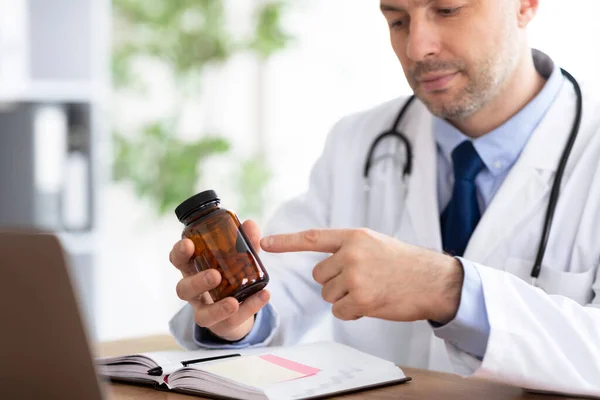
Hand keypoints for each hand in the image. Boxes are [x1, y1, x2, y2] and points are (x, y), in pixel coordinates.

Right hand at [169, 220, 269, 341]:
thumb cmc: (229, 275)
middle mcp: (194, 291)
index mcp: (193, 269)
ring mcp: (205, 310)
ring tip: (233, 301)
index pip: (178, 260)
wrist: (237, 309)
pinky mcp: (221, 324)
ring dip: (218, 307)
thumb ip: (243, 242)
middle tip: (214, 275)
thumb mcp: (237, 257)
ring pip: (202, 314)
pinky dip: (249, 308)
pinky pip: (231, 321)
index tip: (188, 244)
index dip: (179, 252)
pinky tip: (263, 296)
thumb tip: (250, 224)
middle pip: (184, 289)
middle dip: (197, 282)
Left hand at [261, 228, 462, 323]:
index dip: (287, 241)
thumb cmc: (404, 263)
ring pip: (328, 294)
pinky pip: (340, 311)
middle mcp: (351, 253)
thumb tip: (322, 268)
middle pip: (319, 275)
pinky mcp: (361, 299)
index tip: (266, 242)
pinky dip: (353, 312)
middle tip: (362, 280)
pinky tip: (373, 302)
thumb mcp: (374, 243)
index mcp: (354, 236)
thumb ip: (348, 249)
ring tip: (371, 289)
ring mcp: (355, 276)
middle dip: (334, 282)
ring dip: (344, 298)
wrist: (433, 280)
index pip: (313, 238)